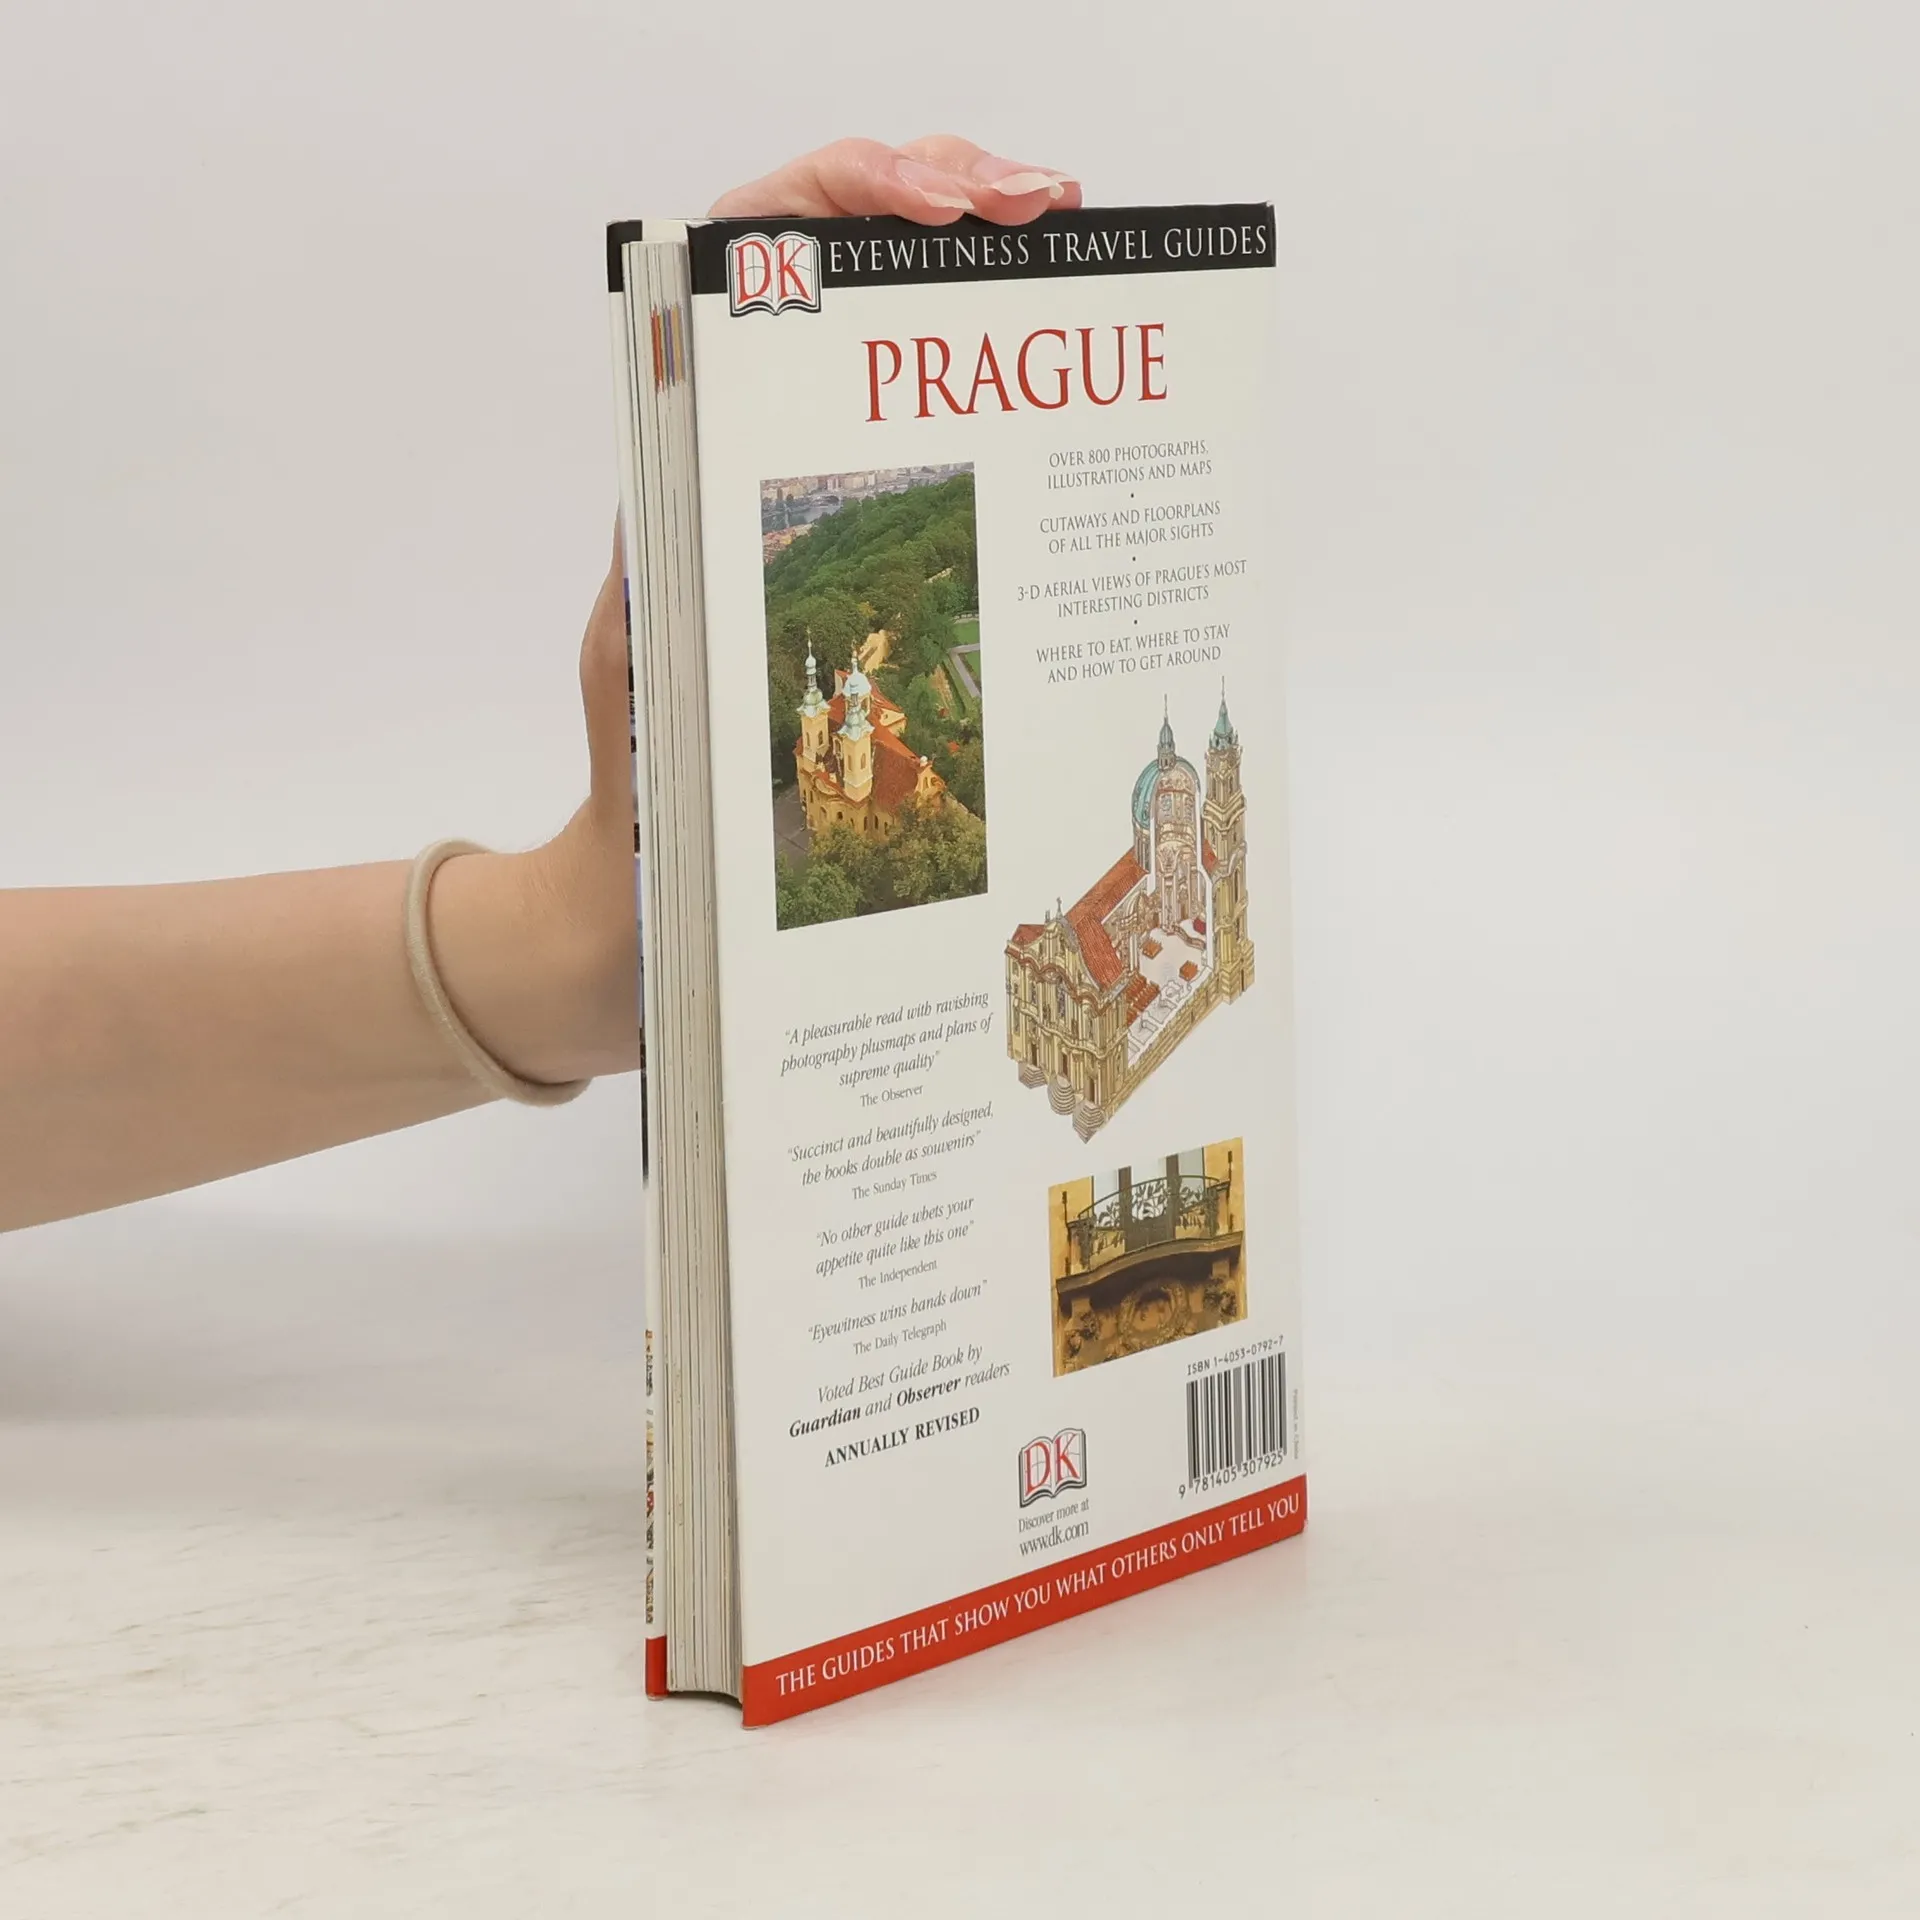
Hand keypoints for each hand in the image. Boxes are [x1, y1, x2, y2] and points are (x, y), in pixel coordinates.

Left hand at [475, 139, 1080, 1084]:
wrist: (638, 917)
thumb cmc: (632, 807)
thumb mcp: (642, 663)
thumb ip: (669, 561)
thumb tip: (699, 431)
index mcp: (686, 469)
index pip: (749, 264)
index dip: (846, 201)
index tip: (947, 206)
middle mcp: (747, 475)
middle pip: (843, 282)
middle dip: (944, 209)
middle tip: (1046, 205)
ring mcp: (809, 528)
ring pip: (897, 361)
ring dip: (981, 298)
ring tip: (1068, 261)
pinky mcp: (856, 594)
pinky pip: (935, 479)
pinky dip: (1001, 425)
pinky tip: (1070, 422)